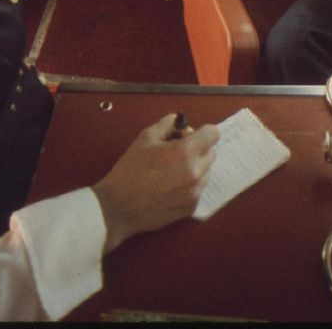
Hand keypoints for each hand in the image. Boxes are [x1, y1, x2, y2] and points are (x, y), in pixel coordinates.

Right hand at [92, 114, 218, 251]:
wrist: (119, 207)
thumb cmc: (130, 169)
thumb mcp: (145, 138)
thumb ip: (168, 124)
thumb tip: (181, 123)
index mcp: (185, 153)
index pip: (213, 134)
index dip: (202, 132)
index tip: (189, 136)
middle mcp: (195, 173)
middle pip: (211, 152)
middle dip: (198, 149)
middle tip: (176, 152)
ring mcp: (195, 193)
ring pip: (206, 171)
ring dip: (195, 167)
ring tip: (171, 171)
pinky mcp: (191, 208)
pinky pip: (198, 188)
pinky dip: (190, 184)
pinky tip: (170, 187)